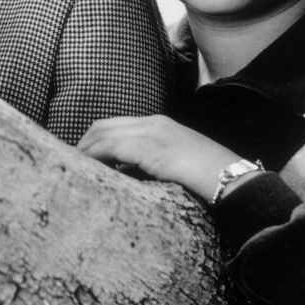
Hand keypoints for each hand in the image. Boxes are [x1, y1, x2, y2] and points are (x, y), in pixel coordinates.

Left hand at [78, 115, 247, 202]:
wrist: (235, 181)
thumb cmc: (209, 181)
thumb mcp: (174, 168)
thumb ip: (149, 166)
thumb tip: (122, 175)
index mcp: (160, 126)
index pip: (115, 126)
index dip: (94, 140)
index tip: (81, 156)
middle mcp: (153, 123)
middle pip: (104, 126)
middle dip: (83, 143)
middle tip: (70, 162)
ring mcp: (152, 132)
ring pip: (103, 134)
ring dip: (84, 150)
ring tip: (72, 168)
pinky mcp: (150, 146)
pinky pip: (109, 146)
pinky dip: (92, 156)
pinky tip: (85, 169)